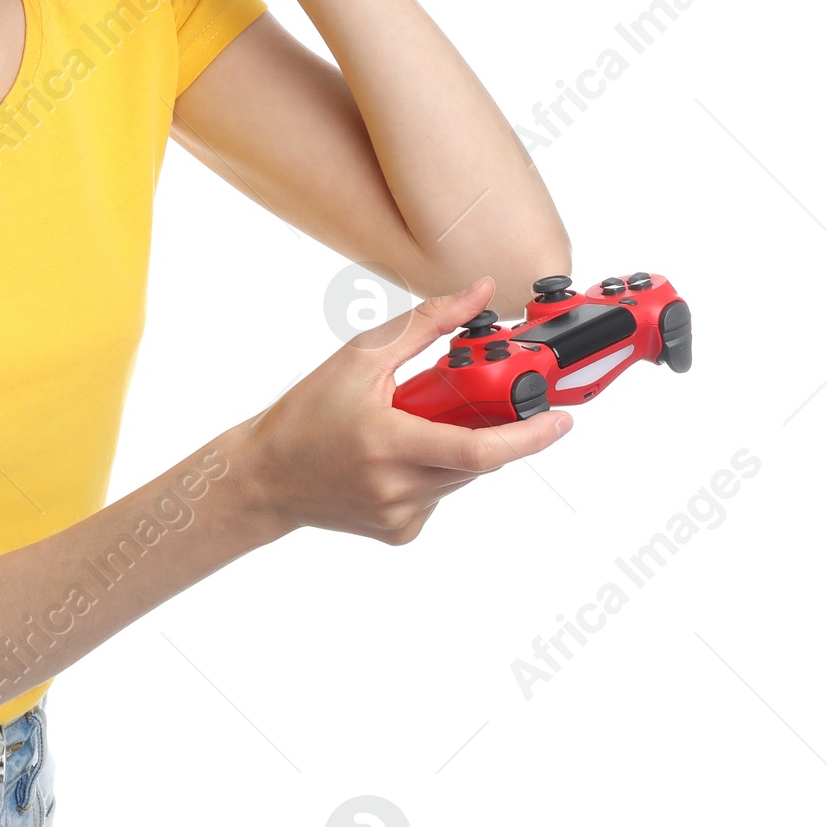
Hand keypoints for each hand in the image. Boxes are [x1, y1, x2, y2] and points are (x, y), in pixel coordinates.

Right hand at [234, 277, 573, 544]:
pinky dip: (433, 469)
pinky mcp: (401, 533)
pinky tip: (394, 457)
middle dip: (485, 424)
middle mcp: (399, 489)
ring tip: (408, 423)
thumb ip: (425, 324)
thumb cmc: (305, 414)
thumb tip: (478, 293)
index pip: (480, 450)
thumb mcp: (359, 358)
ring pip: (461, 477)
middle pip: (477, 458)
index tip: (562, 420)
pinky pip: (440, 495)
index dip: (529, 437)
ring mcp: (402, 516)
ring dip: (455, 445)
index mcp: (389, 444)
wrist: (263, 477)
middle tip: (468, 398)